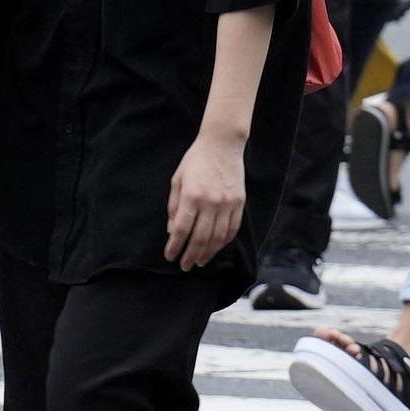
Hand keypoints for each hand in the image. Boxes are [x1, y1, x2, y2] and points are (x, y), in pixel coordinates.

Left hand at [163, 132, 246, 267]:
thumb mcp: (178, 180)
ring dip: (208, 253)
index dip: (175, 246)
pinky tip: (216, 248)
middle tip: (185, 266)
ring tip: (200, 262)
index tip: (170, 256)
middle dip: (191, 255)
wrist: (222, 144)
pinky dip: (223, 242)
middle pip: (200, 238)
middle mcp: (210, 202)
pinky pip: (232, 228)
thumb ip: (174, 207)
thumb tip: (172, 231)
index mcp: (192, 195)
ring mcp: (227, 203)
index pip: (182, 229)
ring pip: (217, 237)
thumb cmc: (195, 160)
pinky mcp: (239, 203)